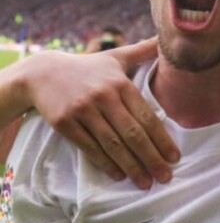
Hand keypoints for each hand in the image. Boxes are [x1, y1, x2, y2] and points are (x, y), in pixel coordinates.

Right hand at [23, 38, 178, 188]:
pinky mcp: (65, 123)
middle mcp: (103, 97)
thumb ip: (143, 51)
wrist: (41, 72)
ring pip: (112, 144)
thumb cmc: (88, 68)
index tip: (175, 157)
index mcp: (120, 84)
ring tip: (146, 182)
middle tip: (166, 177)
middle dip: (151, 158)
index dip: (162, 139)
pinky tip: (119, 175)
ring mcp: (83, 111)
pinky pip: (89, 147)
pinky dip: (105, 163)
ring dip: (131, 166)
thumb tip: (164, 40)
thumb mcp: (115, 57)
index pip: (147, 117)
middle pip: (133, 134)